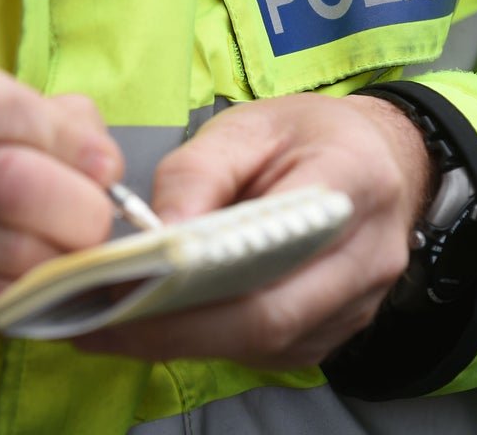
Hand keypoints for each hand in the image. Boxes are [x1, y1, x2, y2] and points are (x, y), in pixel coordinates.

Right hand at [0, 46, 122, 395]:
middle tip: (93, 226)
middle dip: (77, 210)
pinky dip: (20, 299)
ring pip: (3, 244)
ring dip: (56, 262)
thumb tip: (94, 138)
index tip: (103, 167)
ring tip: (68, 262)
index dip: (71, 141)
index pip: (5, 102)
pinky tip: (26, 293)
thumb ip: (9, 114)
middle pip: (13, 178)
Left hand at [73, 92, 430, 368]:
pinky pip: (269, 350)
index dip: (196, 279)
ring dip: (184, 339)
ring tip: (112, 320)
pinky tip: (162, 321)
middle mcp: (365, 254)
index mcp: (350, 182)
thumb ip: (196, 172)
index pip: (273, 247)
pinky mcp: (336, 331)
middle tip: (97, 320)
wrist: (379, 158)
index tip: (125, 282)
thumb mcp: (248, 125)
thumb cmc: (308, 135)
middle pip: (266, 317)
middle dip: (174, 327)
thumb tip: (155, 234)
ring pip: (264, 344)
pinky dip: (209, 341)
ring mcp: (358, 304)